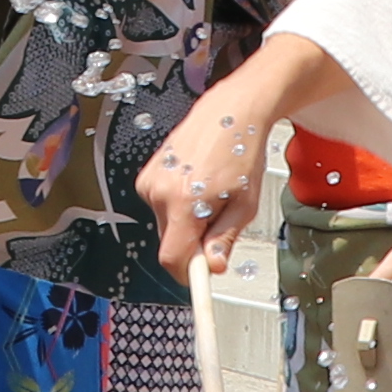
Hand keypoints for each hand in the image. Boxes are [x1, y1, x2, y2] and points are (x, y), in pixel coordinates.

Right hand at [136, 57, 292, 277]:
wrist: (229, 112)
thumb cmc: (241, 151)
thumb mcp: (244, 204)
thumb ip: (224, 238)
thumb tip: (213, 267)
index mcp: (184, 203)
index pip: (172, 258)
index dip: (188, 274)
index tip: (200, 279)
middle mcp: (159, 193)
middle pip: (170, 242)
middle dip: (194, 241)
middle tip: (220, 219)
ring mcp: (150, 182)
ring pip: (167, 224)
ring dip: (187, 221)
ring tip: (210, 193)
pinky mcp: (147, 175)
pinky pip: (161, 206)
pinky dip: (179, 204)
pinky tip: (196, 183)